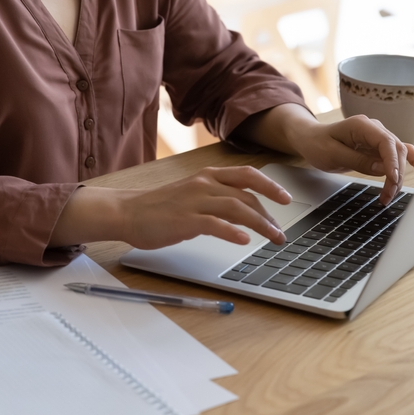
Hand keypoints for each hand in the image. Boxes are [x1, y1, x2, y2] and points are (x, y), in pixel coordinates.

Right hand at [51, 166, 290, 248]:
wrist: (128, 212)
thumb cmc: (159, 207)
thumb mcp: (191, 195)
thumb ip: (215, 198)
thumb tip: (242, 212)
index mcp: (206, 176)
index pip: (246, 175)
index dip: (269, 185)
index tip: (285, 198)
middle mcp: (203, 184)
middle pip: (246, 194)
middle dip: (269, 214)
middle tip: (281, 232)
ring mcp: (194, 201)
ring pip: (236, 208)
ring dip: (260, 224)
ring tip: (273, 238)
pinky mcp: (184, 220)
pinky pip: (214, 223)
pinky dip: (232, 231)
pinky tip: (244, 240)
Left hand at [285, 112, 413, 203]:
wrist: (310, 139)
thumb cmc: (317, 143)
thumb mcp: (331, 154)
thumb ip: (358, 161)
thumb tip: (383, 169)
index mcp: (362, 125)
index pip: (386, 142)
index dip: (392, 161)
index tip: (392, 178)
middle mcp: (374, 128)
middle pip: (397, 150)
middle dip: (395, 174)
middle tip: (387, 195)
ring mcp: (378, 137)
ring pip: (400, 156)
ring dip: (398, 176)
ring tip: (388, 195)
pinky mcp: (379, 147)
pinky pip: (400, 154)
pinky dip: (410, 163)